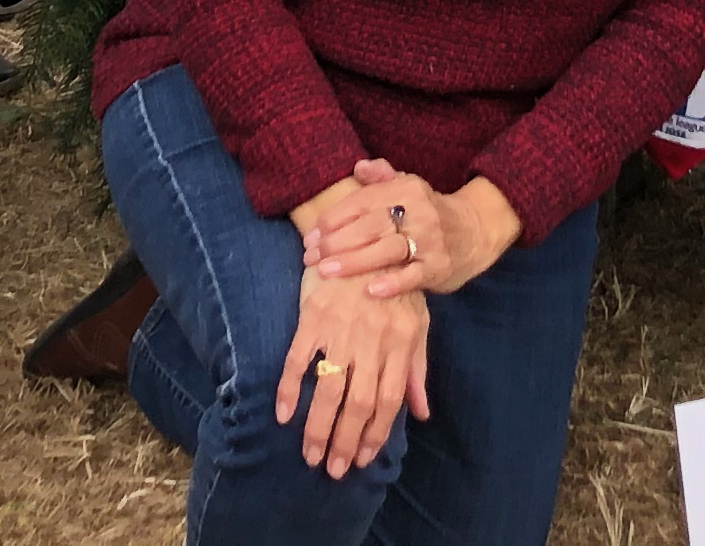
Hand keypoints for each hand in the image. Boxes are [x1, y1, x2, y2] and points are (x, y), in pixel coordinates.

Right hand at [276, 256, 426, 474]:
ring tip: (310, 454)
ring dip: (318, 427)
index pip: (389, 401)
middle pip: (359, 402)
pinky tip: (283, 415)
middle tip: (332, 469)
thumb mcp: (416, 322)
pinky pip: (297, 359)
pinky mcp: (313, 315)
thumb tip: (421, 413)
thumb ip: (416, 369)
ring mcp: (341, 328)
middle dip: (344, 441)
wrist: (362, 235)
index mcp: (401, 342)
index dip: (374, 435)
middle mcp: (373, 339)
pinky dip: (288, 389)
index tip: (360, 460)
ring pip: (329, 388)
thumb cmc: (392, 286)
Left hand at [306, 160, 516, 300]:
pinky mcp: (440, 266)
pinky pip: (414, 275)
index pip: (364, 200)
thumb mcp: (409, 187)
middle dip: (336, 241)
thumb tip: (358, 167)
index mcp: (407, 188)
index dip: (334, 218)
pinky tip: (371, 290)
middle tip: (311, 257)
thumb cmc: (429, 211)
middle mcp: (420, 210)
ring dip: (354, 261)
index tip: (312, 235)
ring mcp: (431, 240)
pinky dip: (393, 283)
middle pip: (371, 225)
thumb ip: (382, 176)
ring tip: (326, 271)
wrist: (475, 231)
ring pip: (387, 249)